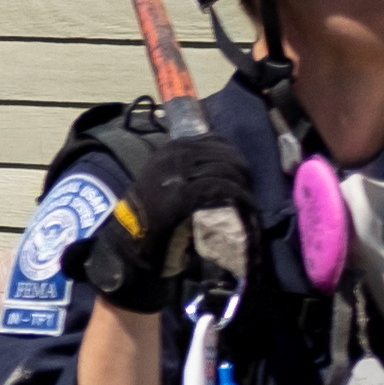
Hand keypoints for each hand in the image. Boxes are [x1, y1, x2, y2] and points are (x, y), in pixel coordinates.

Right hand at [75, 130, 257, 305]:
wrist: (133, 244)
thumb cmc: (152, 217)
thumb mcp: (166, 183)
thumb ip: (187, 170)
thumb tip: (223, 164)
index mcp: (169, 151)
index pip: (213, 140)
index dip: (233, 155)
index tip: (242, 172)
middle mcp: (173, 157)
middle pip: (223, 154)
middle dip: (242, 171)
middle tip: (249, 189)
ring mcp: (177, 175)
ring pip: (225, 170)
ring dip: (243, 186)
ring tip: (250, 201)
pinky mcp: (184, 195)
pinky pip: (221, 188)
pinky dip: (240, 197)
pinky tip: (248, 207)